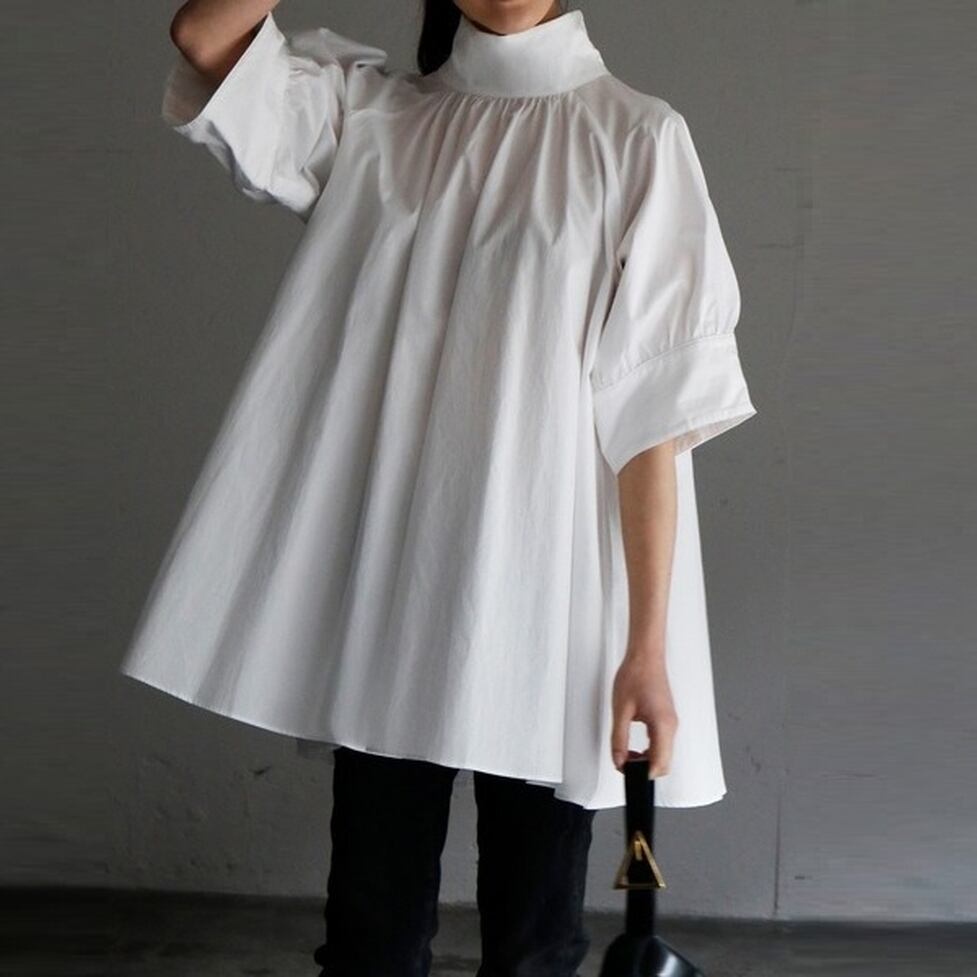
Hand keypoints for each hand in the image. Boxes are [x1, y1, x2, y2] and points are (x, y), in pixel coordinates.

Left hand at [610, 652, 677, 776]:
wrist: (645, 656)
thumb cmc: (636, 675)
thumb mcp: (621, 711)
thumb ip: (619, 740)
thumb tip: (618, 760)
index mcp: (662, 725)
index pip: (659, 764)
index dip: (642, 774)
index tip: (627, 772)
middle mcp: (671, 726)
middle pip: (664, 763)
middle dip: (645, 768)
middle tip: (624, 762)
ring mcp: (671, 722)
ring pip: (664, 754)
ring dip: (647, 759)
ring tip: (627, 753)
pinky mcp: (667, 718)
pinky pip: (662, 742)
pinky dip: (650, 749)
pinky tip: (636, 744)